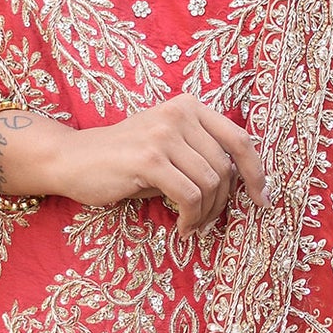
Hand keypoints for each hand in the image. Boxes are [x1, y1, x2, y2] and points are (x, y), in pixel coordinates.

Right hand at [0, 98, 265, 234]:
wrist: (72, 159)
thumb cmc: (122, 159)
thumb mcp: (167, 146)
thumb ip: (200, 154)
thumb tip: (242, 184)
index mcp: (189, 106)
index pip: (239, 139)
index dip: (256, 172)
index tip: (261, 199)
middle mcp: (180, 113)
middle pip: (225, 168)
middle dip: (221, 203)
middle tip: (205, 222)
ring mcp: (164, 134)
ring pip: (210, 184)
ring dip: (204, 214)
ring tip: (190, 224)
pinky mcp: (148, 159)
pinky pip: (189, 196)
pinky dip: (191, 217)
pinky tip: (180, 226)